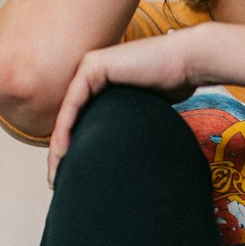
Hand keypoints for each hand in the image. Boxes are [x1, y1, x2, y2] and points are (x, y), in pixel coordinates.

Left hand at [48, 32, 197, 186]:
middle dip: (60, 154)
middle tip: (57, 182)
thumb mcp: (141, 115)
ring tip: (58, 172)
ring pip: (68, 114)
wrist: (187, 63)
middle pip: (70, 120)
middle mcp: (92, 76)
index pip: (80, 124)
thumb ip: (123, 128)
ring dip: (58, 145)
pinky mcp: (92, 67)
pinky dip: (66, 128)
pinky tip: (63, 151)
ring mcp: (90, 69)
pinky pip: (73, 103)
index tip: (72, 180)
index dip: (73, 152)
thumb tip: (122, 159)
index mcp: (101, 87)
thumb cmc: (174, 86)